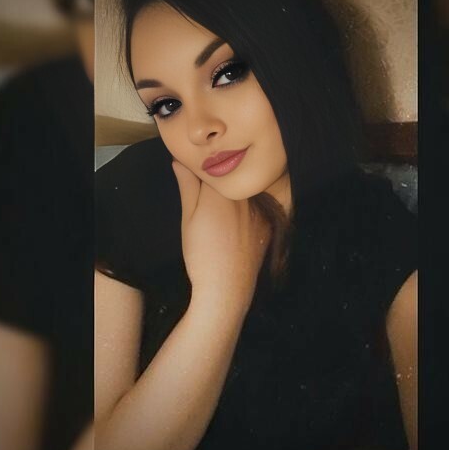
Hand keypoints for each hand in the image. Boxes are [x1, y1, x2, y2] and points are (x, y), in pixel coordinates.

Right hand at [171, 160, 270, 309]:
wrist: (227, 288)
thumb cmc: (202, 254)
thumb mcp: (188, 219)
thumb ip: (187, 186)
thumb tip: (180, 161)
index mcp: (222, 191)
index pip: (212, 169)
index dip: (201, 172)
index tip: (193, 179)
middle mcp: (245, 195)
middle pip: (230, 180)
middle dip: (218, 184)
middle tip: (206, 205)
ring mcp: (261, 209)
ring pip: (244, 193)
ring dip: (233, 197)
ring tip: (220, 221)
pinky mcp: (269, 224)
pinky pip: (256, 208)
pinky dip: (246, 212)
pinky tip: (234, 229)